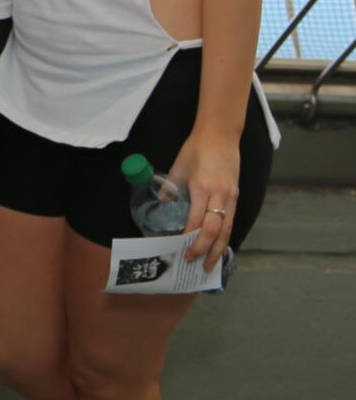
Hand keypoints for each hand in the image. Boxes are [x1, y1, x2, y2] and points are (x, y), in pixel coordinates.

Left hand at [168, 130, 240, 271]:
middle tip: (194, 264)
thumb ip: (171, 190)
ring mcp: (231, 196)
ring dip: (219, 249)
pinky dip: (226, 237)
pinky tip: (220, 248)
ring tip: (210, 265)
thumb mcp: (178, 169)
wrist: (220, 134)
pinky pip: (232, 220)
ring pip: (227, 229)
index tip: (180, 251)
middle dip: (205, 250)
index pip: (197, 221)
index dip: (189, 239)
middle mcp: (220, 194)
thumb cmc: (196, 150)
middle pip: (215, 230)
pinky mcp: (236, 195)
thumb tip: (163, 208)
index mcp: (202, 188)